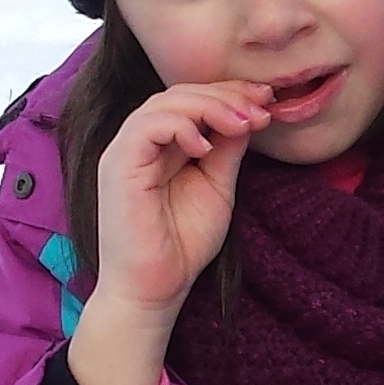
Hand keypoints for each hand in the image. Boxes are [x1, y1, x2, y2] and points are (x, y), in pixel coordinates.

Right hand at [97, 79, 276, 301]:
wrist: (154, 290)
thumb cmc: (182, 244)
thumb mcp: (217, 187)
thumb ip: (227, 150)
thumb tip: (247, 114)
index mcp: (161, 145)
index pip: (192, 100)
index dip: (229, 94)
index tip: (266, 100)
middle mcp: (139, 143)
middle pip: (179, 94)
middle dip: (225, 94)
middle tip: (261, 106)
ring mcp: (124, 152)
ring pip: (163, 103)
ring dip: (209, 106)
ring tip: (242, 123)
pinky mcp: (117, 166)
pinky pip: (146, 126)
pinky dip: (180, 127)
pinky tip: (206, 148)